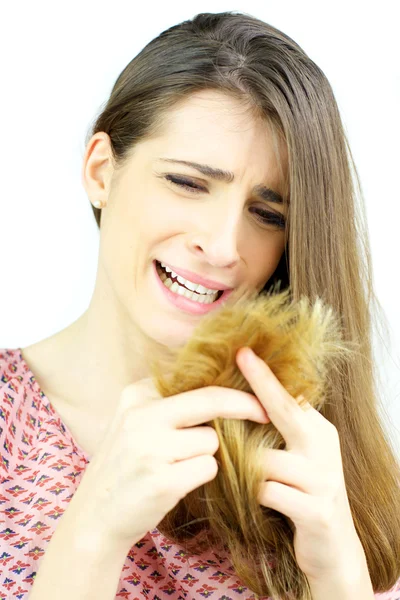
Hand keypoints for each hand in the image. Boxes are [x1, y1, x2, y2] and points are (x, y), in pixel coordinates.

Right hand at [65, 377, 268, 550]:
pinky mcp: (161, 480)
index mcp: (137, 395)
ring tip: (176, 467)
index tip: (254, 392)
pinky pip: (208, 468)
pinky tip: (176, 483)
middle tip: (264, 414)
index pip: (196, 383)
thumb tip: (226, 387)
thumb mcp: (136, 422)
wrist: (96, 515)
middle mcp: (141, 416)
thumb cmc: (127, 465)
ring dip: (206, 455)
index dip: (229, 388)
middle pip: (211, 401)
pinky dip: (201, 476)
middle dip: (245, 406)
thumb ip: (171, 404)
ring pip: (212, 441)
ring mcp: (150, 448)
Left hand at [236, 346, 365, 583]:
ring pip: (266, 458)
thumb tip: (243, 400)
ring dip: (244, 465)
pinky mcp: (316, 510)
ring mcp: (323, 479)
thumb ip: (280, 432)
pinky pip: (268, 492)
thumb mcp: (298, 458)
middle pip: (287, 411)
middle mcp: (324, 448)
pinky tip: (254, 499)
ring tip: (235, 473)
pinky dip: (254, 494)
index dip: (266, 375)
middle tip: (240, 357)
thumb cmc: (303, 496)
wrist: (333, 548)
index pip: (290, 397)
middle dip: (262, 384)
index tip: (244, 351)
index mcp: (319, 432)